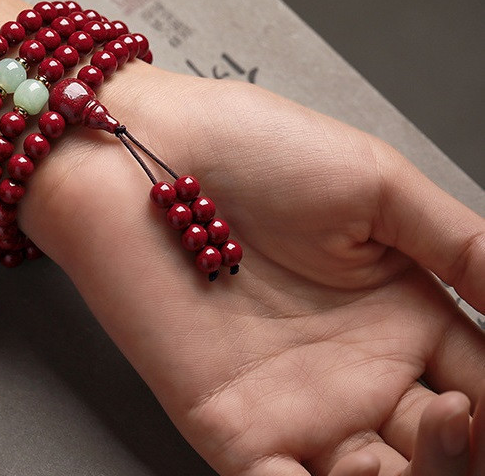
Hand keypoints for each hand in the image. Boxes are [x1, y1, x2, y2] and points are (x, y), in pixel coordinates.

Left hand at [23, 67, 484, 474]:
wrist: (144, 153)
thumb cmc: (249, 149)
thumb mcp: (377, 186)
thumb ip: (462, 248)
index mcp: (398, 312)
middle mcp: (354, 368)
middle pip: (445, 448)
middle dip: (472, 445)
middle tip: (472, 411)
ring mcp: (297, 406)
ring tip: (444, 423)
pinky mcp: (235, 430)